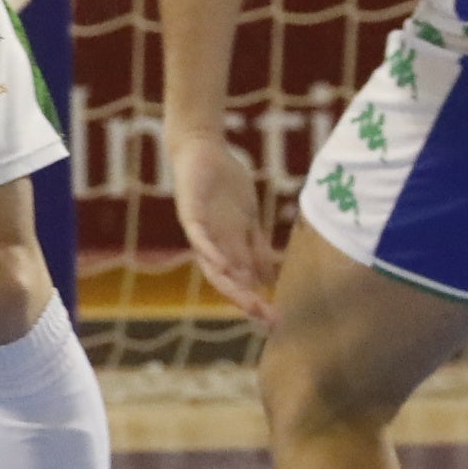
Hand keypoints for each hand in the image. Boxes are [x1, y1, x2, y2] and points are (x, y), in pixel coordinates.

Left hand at [168, 128, 279, 327]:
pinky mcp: (190, 214)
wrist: (202, 149)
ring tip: (247, 299)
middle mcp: (213, 246)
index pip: (242, 282)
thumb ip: (256, 246)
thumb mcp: (248, 218)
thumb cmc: (224, 183)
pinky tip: (225, 265)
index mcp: (228, 248)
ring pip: (212, 266)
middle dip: (246, 300)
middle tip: (266, 317)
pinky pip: (198, 238)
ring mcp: (201, 232)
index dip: (257, 300)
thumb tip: (268, 278)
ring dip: (229, 284)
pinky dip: (212, 252)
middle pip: (228, 281)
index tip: (277, 318)